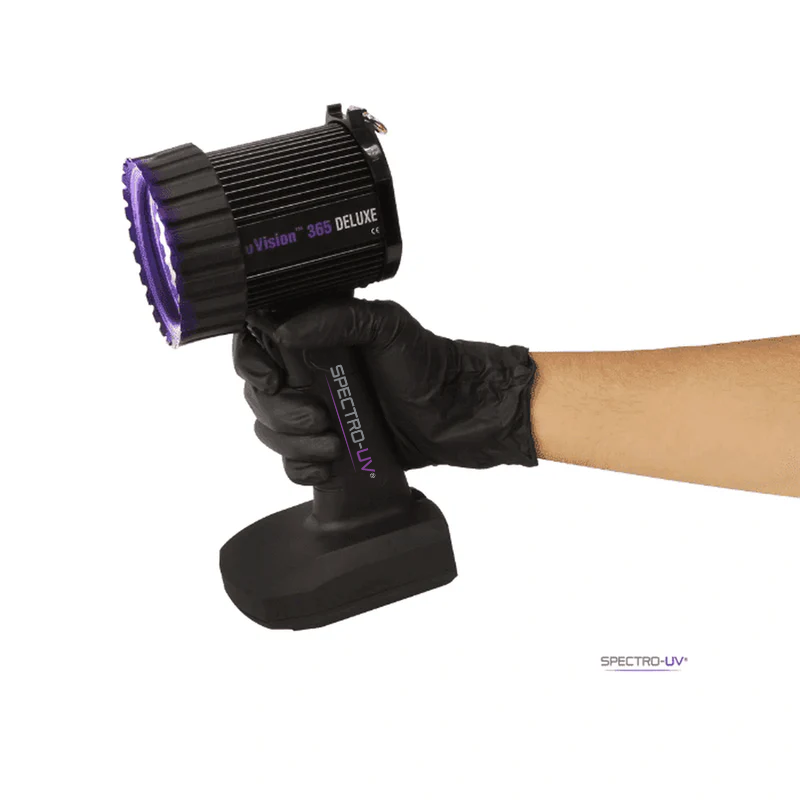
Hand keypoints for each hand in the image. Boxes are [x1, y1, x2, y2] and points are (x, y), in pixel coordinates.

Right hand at [233, 299, 536, 484]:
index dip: (252, 363)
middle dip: (282, 413)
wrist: (457, 418)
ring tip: (333, 445)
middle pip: (259, 394)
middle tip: (319, 419)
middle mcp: (309, 373)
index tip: (272, 379)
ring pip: (270, 431)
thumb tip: (284, 329)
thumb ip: (338, 317)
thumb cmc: (428, 366)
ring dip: (293, 443)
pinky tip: (327, 467)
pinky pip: (291, 463)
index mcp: (316, 337)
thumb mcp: (388, 326)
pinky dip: (301, 468)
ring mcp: (316, 412)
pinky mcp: (326, 447)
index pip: (258, 344)